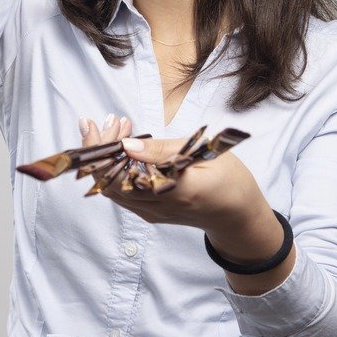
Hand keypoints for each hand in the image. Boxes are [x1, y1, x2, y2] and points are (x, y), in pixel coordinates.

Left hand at [77, 114, 264, 233]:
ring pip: (112, 186)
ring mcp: (151, 213)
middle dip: (102, 147)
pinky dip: (117, 167)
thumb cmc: (229, 180)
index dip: (102, 150)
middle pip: (108, 181)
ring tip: (118, 126)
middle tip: (111, 120)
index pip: (120, 175)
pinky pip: (123, 191)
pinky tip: (126, 146)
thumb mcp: (205, 155)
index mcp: (174, 191)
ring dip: (108, 156)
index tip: (97, 125)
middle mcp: (157, 207)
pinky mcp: (150, 212)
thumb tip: (127, 145)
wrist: (238, 215)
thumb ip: (164, 151)